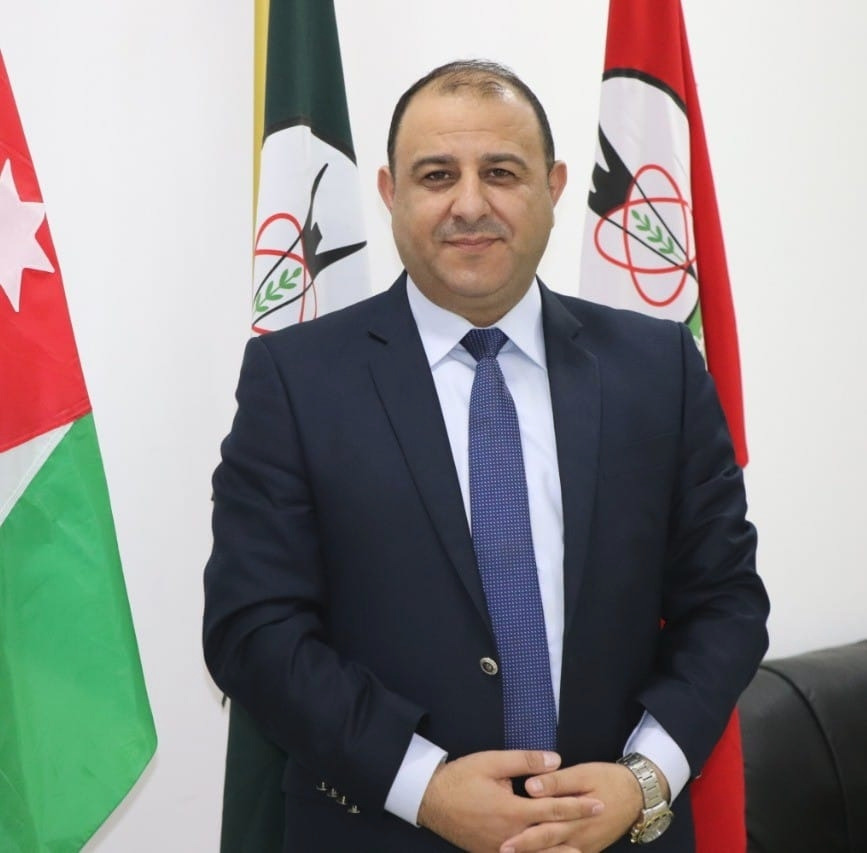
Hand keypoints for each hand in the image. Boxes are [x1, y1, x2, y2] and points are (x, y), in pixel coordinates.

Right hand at [417, 750, 604, 852]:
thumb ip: (525, 761)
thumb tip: (555, 760)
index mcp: (512, 811)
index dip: (577, 807)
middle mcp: (510, 836)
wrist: (430, 800)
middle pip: (550, 837)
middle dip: (577, 829)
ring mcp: (499, 849)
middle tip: (599, 823)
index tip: (598, 804)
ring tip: (581, 851)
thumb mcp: (492, 762)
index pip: (553, 810)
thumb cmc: (461, 778)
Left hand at [500, 762, 646, 852]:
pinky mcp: (588, 848)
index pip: (545, 830)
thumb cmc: (607, 779)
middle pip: (547, 846)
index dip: (523, 838)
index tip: (503, 842)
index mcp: (575, 818)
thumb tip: (529, 786)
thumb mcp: (582, 774)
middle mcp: (578, 837)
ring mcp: (584, 846)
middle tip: (503, 851)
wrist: (637, 795)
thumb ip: (555, 782)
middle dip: (525, 850)